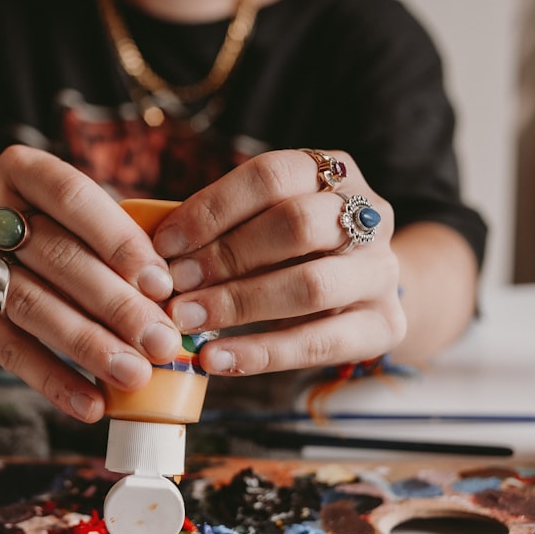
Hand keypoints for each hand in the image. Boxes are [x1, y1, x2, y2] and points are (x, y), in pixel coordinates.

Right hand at [0, 145, 182, 421]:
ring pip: (29, 303)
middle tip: (161, 342)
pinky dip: (51, 379)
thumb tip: (172, 295)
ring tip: (134, 375)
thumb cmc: (43, 229)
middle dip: (116, 304)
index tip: (162, 284)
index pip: (72, 197)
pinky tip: (90, 402)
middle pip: (55, 257)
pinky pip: (4, 348)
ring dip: (88, 345)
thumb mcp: (70, 213)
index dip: (119, 240)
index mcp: (20, 168)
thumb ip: (114, 238)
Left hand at [151, 149, 405, 374]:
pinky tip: (217, 360)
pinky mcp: (385, 325)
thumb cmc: (288, 252)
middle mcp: (368, 214)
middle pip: (295, 226)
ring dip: (238, 304)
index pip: (270, 177)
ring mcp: (382, 270)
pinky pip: (321, 344)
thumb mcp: (260, 225)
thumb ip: (218, 230)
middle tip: (172, 285)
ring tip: (186, 322)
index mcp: (330, 173)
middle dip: (224, 257)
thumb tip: (149, 253)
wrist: (360, 292)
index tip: (163, 243)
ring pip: (312, 286)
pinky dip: (262, 354)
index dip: (212, 209)